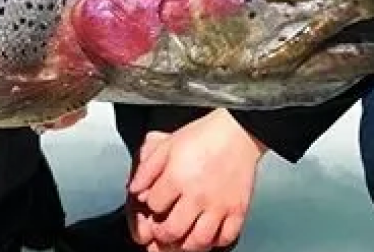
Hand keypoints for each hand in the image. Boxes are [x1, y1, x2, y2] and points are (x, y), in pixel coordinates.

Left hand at [127, 110, 264, 251]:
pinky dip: (214, 242)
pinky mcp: (238, 211)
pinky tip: (206, 235)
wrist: (236, 133)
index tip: (154, 204)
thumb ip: (147, 169)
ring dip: (186, 244)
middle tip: (162, 230)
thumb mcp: (166, 145)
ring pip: (199, 241)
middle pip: (173, 231)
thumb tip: (135, 189)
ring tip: (181, 237)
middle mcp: (197, 196)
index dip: (150, 206)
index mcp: (176, 178)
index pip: (154, 206)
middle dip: (162, 234)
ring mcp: (219, 206)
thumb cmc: (202, 136)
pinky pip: (225, 238)